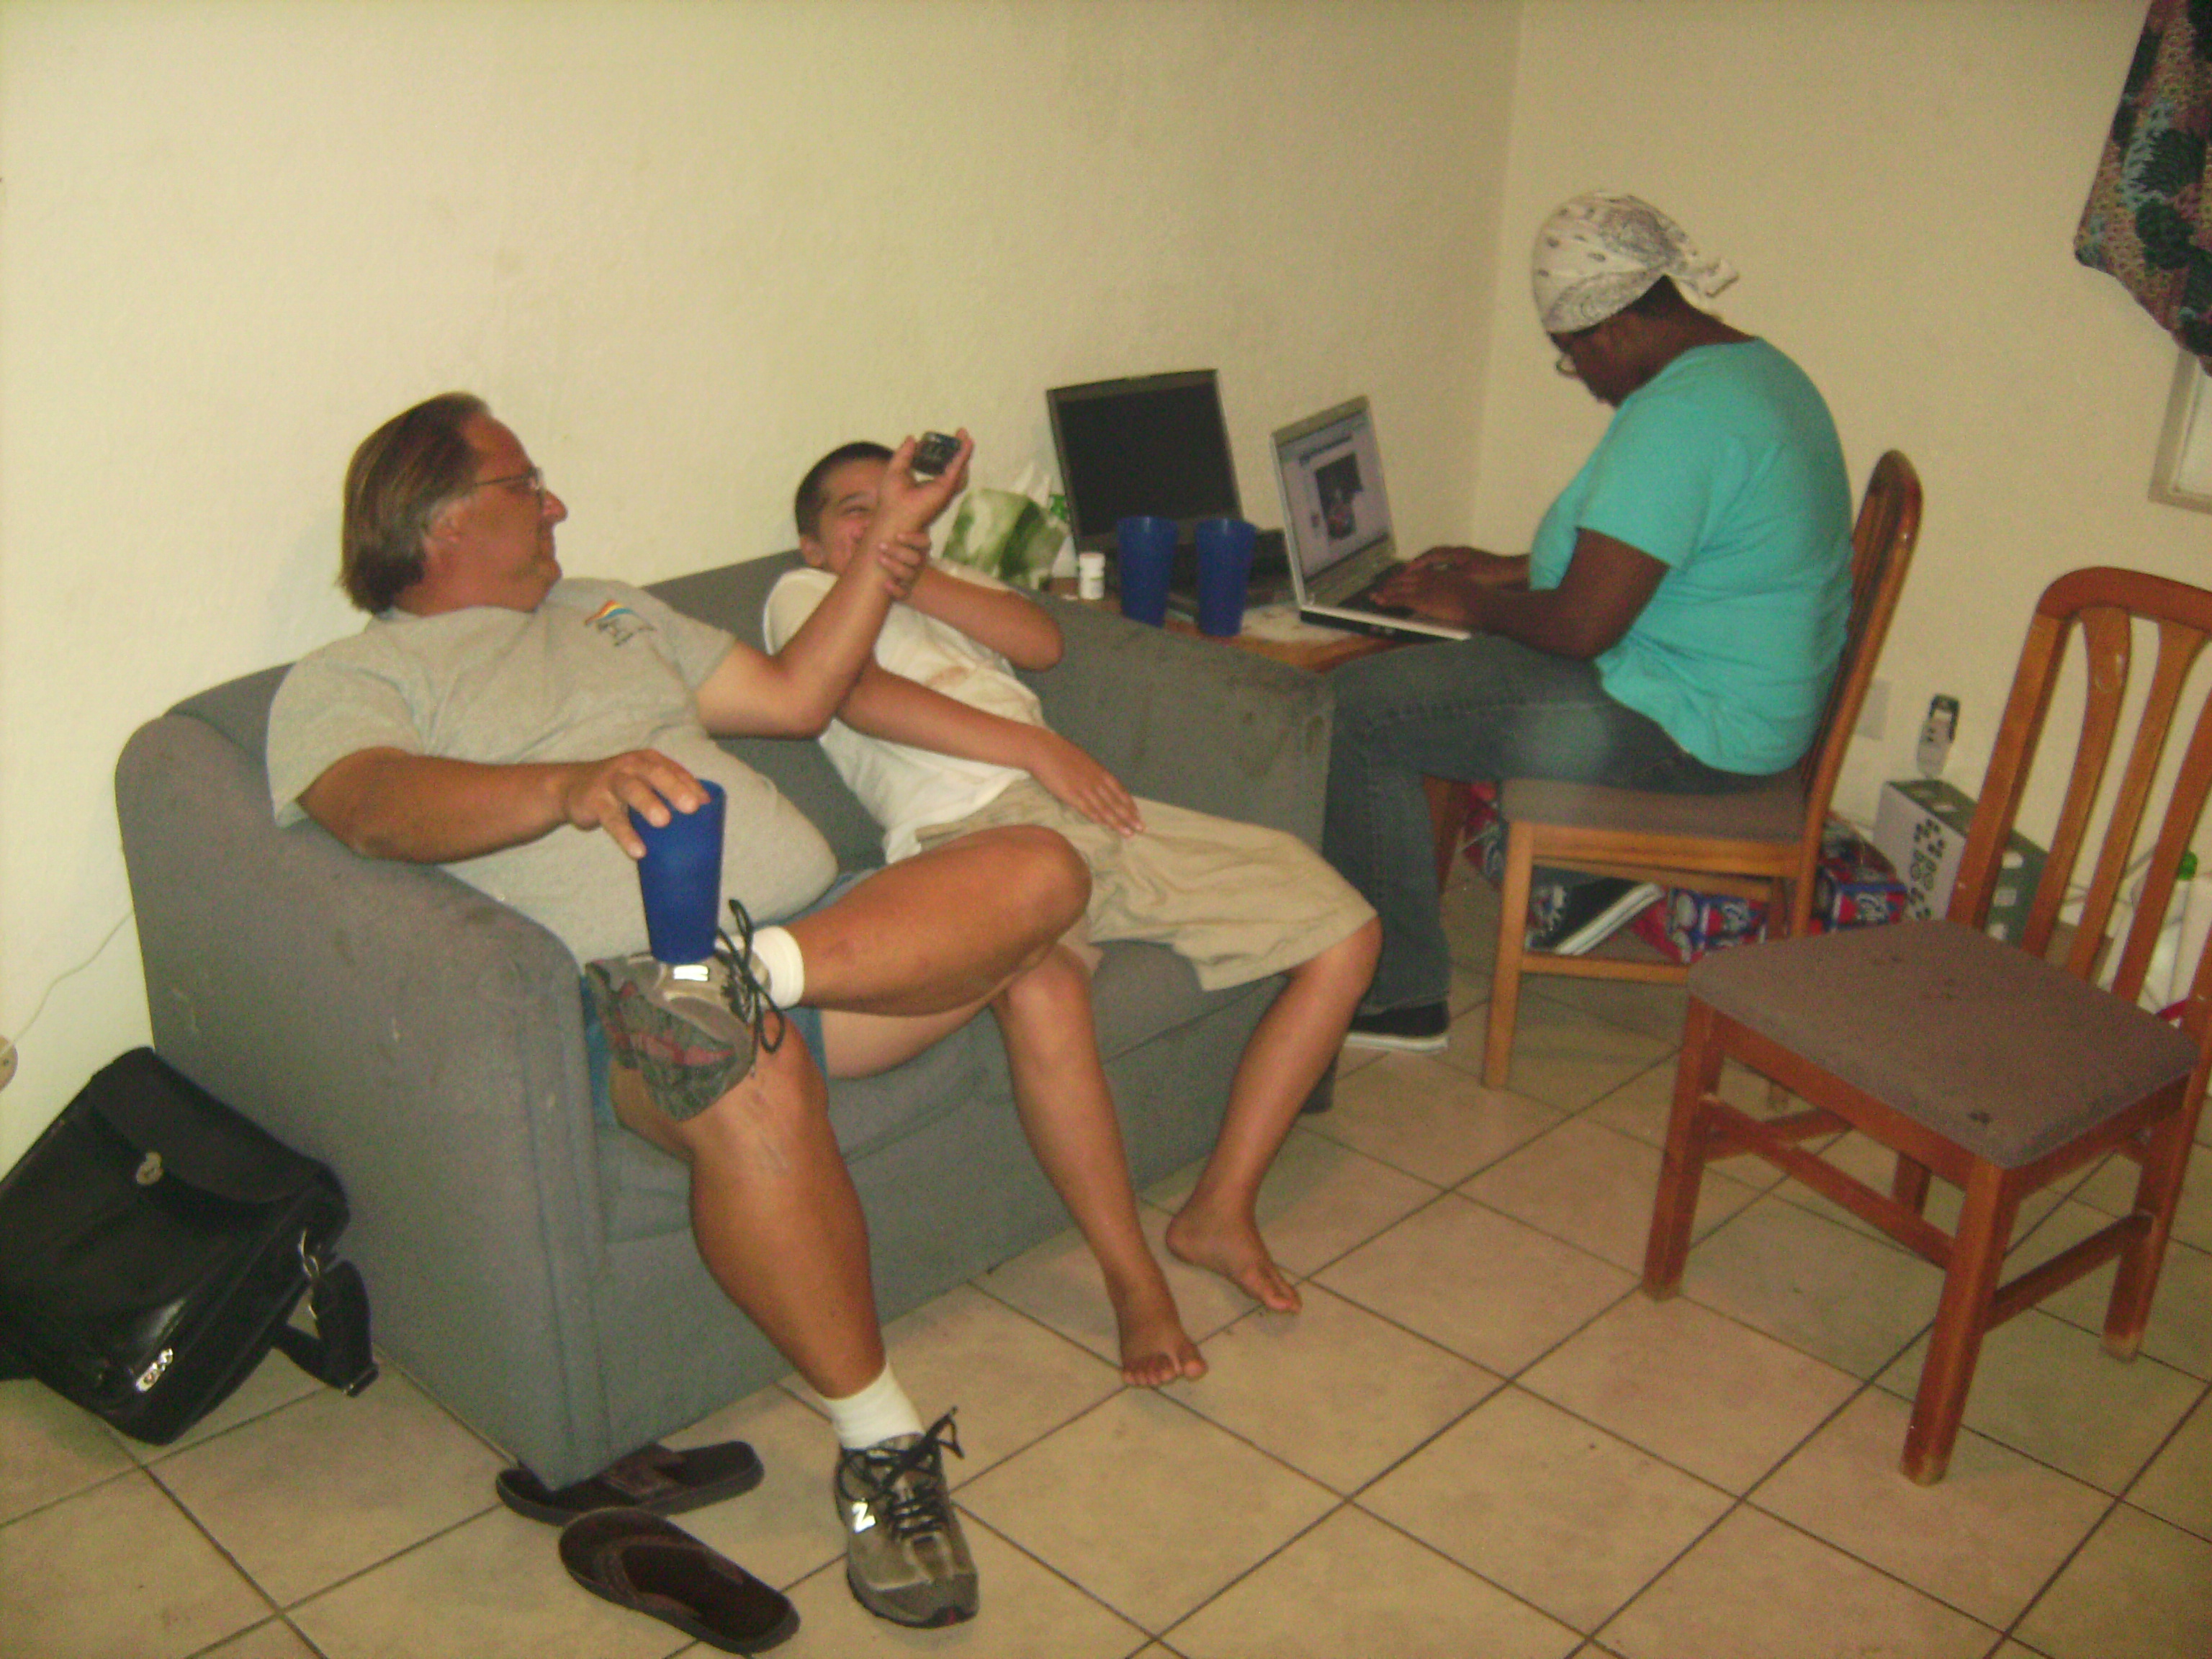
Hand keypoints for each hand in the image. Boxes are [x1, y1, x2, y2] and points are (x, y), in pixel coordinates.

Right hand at [558, 750, 708, 858]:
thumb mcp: (642, 784)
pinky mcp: (595, 801)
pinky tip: (637, 851)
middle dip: (674, 789)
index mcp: (648, 761)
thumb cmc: (619, 789)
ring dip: (648, 804)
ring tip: (664, 822)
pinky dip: (625, 835)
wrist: (571, 788)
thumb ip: (666, 796)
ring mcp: (611, 781)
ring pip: (631, 790)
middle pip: (655, 774)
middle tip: (691, 807)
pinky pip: (612, 819)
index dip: (691, 786)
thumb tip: (704, 819)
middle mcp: (631, 766)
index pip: (675, 771)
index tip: (706, 805)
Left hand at [872, 529, 931, 598]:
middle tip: (881, 545)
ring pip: (909, 574)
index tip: (897, 536)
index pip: (924, 542)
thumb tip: (855, 532)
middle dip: (898, 551)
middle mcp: (917, 563)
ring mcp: (911, 577)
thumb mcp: (879, 541)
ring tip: (879, 558)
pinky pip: (904, 593)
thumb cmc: (884, 552)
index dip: (913, 538)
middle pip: (915, 558)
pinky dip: (896, 590)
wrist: (886, 576)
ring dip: (894, 566)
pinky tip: (885, 584)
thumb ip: (869, 535)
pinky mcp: (904, 591)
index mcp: (916, 548)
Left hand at [873, 429, 974, 538]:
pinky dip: (962, 456)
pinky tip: (965, 444)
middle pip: (955, 467)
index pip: (942, 467)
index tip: (946, 438)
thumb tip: (912, 438)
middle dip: (960, 450)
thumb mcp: (896, 468)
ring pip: (960, 468)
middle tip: (961, 432)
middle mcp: (940, 489)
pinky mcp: (946, 489)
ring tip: (965, 436)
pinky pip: (957, 469)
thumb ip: (904, 453)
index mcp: (929, 486)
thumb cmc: (891, 499)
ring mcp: (945, 490)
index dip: (946, 453)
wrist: (892, 516)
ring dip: (964, 452)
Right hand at [1025, 730, 1142, 836]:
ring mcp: (1085, 788)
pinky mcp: (1072, 795)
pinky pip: (1088, 810)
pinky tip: (1107, 827)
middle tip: (1141, 828)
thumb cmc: (1061, 753)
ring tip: (1128, 834)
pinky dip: (1099, 819)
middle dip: (1130, 816)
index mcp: (1100, 771)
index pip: (1120, 791)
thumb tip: (1099, 780)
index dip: (1130, 804)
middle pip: (1117, 802)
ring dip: (1118, 822)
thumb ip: (1093, 772)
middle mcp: (1096, 781)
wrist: (1043, 750)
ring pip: (1106, 809)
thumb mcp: (1083, 760)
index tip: (1137, 814)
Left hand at [1372, 559, 1486, 627]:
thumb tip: (1452, 594)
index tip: (1398, 580)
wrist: (1479, 602)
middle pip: (1405, 578)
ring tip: (1375, 595)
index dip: (1406, 577)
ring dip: (1386, 592)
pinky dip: (1388, 600)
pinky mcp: (1421, 600)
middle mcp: (1430, 578)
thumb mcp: (1465, 587)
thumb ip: (1454, 589)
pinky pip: (1400, 599)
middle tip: (1381, 587)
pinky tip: (1380, 602)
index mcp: (1441, 575)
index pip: (1418, 573)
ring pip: (1399, 588)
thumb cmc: (1478, 598)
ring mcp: (1425, 588)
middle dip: (1392, 584)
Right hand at [1412, 545, 1525, 587]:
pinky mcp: (1472, 565)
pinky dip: (1440, 572)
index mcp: (1458, 553)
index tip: (1406, 570)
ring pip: (1442, 561)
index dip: (1418, 563)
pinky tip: (1439, 582)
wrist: (1515, 573)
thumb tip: (1432, 578)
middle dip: (1420, 563)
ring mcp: (1467, 558)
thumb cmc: (1493, 575)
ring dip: (1429, 568)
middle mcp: (1461, 553)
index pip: (1432, 554)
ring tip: (1418, 577)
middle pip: (1435, 555)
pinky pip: (1449, 566)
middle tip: (1407, 573)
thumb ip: (1449, 575)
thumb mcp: (1468, 577)